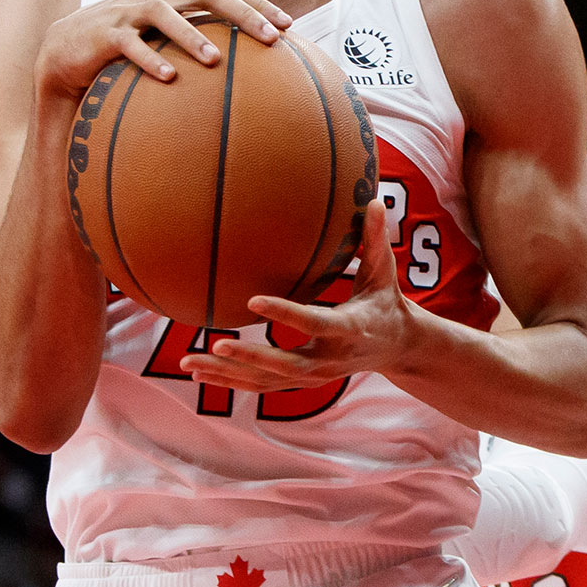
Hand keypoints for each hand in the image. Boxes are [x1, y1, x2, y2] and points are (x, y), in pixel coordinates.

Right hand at [33, 0, 292, 103]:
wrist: (65, 53)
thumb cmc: (127, 49)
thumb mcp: (165, 41)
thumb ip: (200, 42)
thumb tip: (248, 71)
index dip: (256, 3)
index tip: (288, 25)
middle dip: (242, 12)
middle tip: (271, 38)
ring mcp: (128, 11)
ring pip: (165, 14)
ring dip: (192, 35)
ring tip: (216, 60)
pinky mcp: (104, 34)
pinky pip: (129, 45)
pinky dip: (149, 59)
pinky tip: (169, 78)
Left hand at [181, 198, 416, 391]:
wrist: (396, 349)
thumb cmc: (385, 302)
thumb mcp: (383, 273)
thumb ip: (375, 239)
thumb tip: (375, 200)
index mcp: (348, 329)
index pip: (313, 322)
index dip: (284, 313)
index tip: (252, 300)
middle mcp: (329, 361)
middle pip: (283, 364)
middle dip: (248, 356)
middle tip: (215, 343)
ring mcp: (312, 377)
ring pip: (264, 381)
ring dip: (227, 373)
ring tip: (190, 361)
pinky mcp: (300, 383)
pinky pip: (260, 386)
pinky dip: (230, 381)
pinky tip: (199, 372)